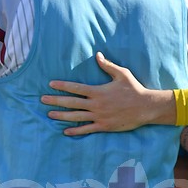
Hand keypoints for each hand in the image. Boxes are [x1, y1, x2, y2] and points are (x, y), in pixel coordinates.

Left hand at [42, 52, 175, 134]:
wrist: (145, 107)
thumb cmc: (134, 89)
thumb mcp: (122, 74)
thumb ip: (108, 65)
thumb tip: (97, 55)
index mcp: (98, 91)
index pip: (76, 88)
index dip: (62, 86)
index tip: (51, 84)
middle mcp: (96, 104)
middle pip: (71, 103)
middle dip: (55, 100)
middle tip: (42, 99)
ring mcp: (99, 117)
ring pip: (76, 117)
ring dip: (61, 116)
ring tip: (49, 114)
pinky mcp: (104, 126)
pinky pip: (86, 129)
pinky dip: (75, 131)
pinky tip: (65, 131)